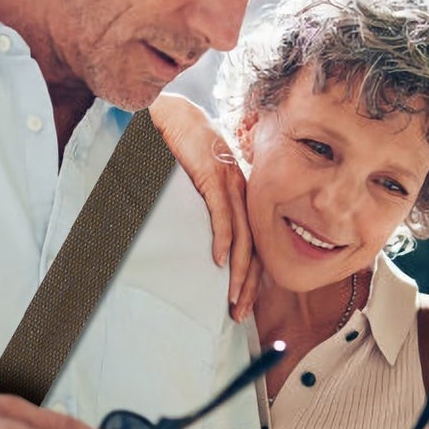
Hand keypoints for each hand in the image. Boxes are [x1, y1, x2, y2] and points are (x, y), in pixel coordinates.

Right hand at [151, 93, 261, 319]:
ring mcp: (229, 183)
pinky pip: (221, 211)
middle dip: (248, 284)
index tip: (242, 303)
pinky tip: (219, 260)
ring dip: (238, 270)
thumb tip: (199, 246)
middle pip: (254, 247)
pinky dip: (222, 237)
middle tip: (239, 313)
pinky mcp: (212, 174)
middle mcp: (242, 193)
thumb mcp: (197, 187)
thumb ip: (204, 213)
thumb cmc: (182, 151)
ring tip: (231, 297)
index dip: (251, 277)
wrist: (174, 115)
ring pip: (241, 235)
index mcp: (240, 199)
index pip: (253, 245)